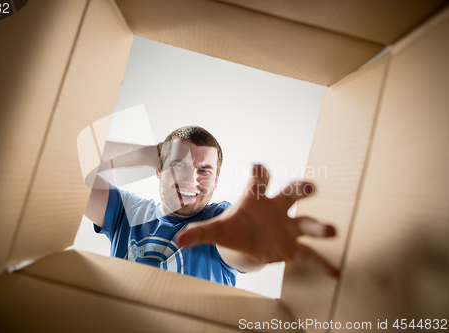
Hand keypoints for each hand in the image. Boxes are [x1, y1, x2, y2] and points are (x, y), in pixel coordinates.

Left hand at [175, 164, 339, 276]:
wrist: (245, 243)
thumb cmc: (234, 228)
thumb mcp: (217, 229)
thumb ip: (200, 232)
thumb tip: (178, 240)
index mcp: (256, 198)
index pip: (259, 180)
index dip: (259, 173)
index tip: (257, 167)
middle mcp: (276, 209)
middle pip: (291, 193)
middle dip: (301, 188)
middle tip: (311, 186)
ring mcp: (287, 228)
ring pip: (306, 222)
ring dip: (318, 226)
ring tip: (331, 231)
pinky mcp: (292, 248)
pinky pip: (310, 255)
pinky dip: (322, 264)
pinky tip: (335, 273)